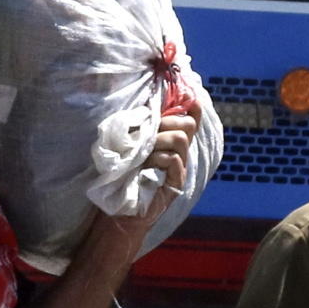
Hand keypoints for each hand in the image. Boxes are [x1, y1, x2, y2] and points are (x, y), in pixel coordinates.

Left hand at [72, 113, 200, 273]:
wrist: (117, 211)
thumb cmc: (119, 178)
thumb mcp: (129, 147)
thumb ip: (142, 129)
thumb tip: (147, 105)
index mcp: (169, 145)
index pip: (189, 122)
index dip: (192, 109)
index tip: (188, 96)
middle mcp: (178, 156)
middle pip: (187, 127)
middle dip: (168, 121)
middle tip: (150, 131)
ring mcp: (178, 171)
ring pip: (180, 140)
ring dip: (160, 139)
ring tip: (144, 151)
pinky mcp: (174, 185)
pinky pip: (174, 160)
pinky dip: (159, 157)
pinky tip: (146, 165)